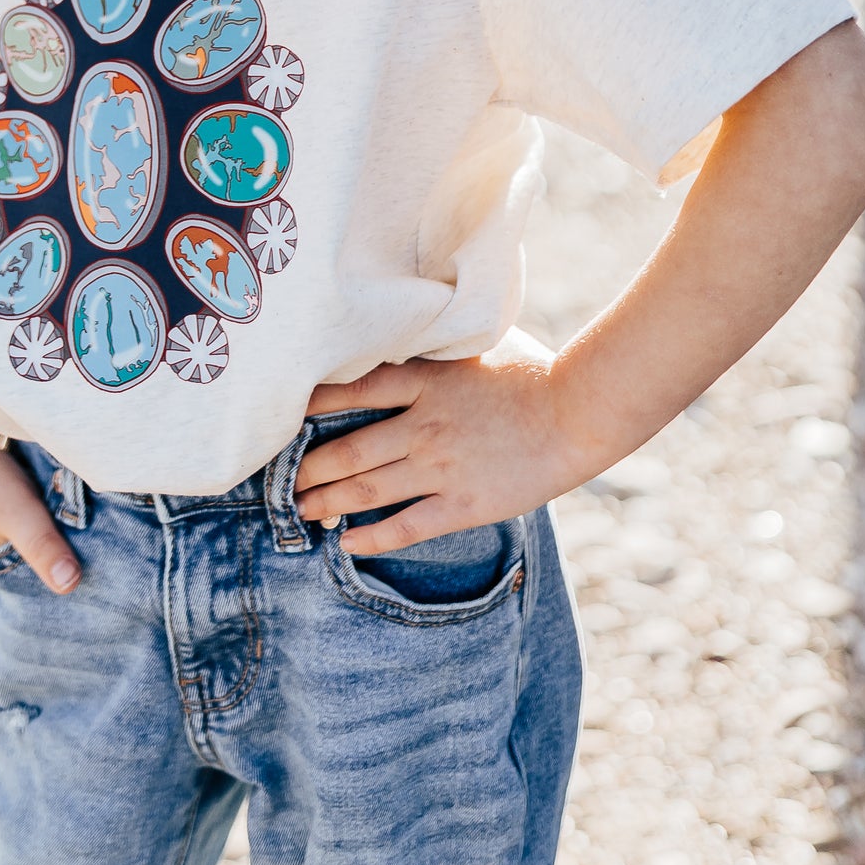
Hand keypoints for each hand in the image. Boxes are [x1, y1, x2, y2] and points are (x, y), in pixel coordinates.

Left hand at [296, 333, 568, 556]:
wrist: (578, 412)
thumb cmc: (535, 369)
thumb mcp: (480, 339)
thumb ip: (442, 341)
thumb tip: (418, 321)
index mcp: (427, 379)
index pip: (354, 389)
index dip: (316, 403)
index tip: (288, 415)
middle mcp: (424, 425)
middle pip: (351, 450)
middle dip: (312, 468)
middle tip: (286, 481)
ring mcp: (441, 468)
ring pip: (369, 489)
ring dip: (330, 502)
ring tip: (303, 512)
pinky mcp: (463, 504)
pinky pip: (407, 526)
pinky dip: (373, 537)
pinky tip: (348, 543)